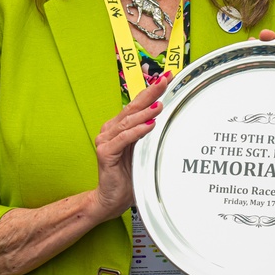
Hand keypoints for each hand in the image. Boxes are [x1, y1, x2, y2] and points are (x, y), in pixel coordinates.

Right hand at [89, 72, 169, 221]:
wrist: (111, 198)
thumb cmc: (129, 174)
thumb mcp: (144, 149)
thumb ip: (151, 133)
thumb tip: (169, 115)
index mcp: (120, 126)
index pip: (138, 104)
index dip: (151, 90)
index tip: (167, 76)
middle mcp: (111, 129)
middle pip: (133, 107)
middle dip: (150, 93)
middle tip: (164, 80)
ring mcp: (105, 140)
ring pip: (128, 122)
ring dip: (145, 112)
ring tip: (160, 105)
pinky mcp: (105, 153)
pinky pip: (123, 139)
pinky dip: (137, 131)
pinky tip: (149, 125)